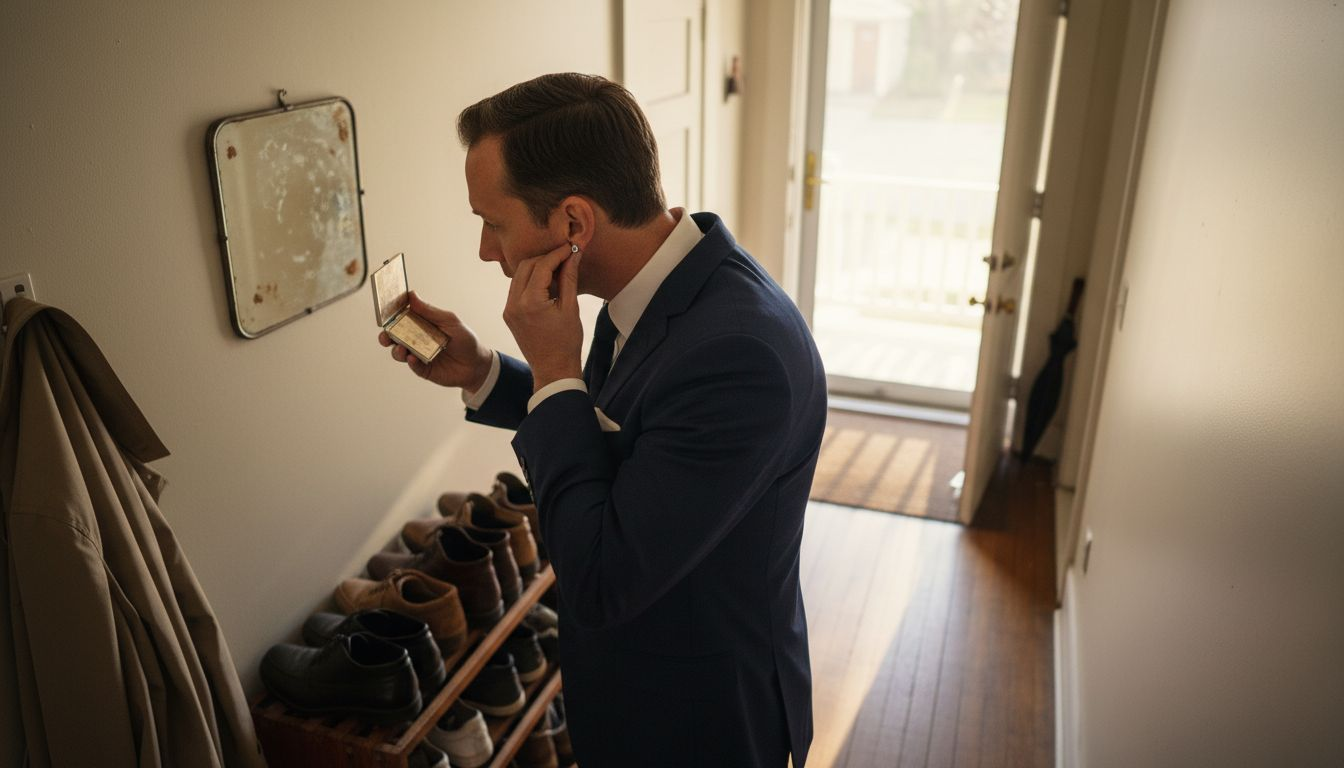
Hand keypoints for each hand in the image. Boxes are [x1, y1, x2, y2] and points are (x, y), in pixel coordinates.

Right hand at [378, 292, 494, 391]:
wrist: (477, 364)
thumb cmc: (465, 339)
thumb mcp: (449, 321)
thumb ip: (429, 310)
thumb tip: (412, 295)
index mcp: (421, 325)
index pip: (401, 319)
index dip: (391, 316)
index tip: (385, 313)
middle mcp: (416, 339)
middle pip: (394, 337)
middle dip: (386, 336)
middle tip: (385, 336)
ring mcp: (418, 355)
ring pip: (399, 352)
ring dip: (397, 350)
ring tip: (401, 349)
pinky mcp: (423, 369)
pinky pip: (412, 366)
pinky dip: (411, 362)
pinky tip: (413, 358)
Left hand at [503, 242, 583, 391]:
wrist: (553, 369)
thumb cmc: (566, 343)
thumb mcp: (571, 308)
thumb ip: (569, 279)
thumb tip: (574, 255)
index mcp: (530, 303)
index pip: (541, 266)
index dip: (557, 254)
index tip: (570, 247)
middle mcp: (514, 304)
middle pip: (526, 266)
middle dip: (546, 258)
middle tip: (565, 256)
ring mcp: (509, 309)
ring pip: (519, 275)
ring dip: (537, 267)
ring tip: (558, 268)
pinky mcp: (509, 314)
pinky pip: (517, 288)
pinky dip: (530, 280)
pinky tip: (547, 282)